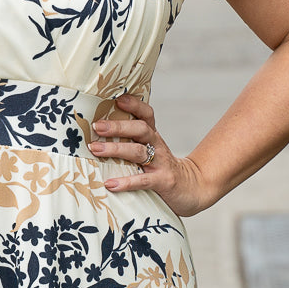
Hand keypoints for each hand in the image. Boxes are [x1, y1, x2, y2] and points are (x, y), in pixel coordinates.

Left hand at [89, 95, 207, 216]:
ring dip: (116, 149)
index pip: (146, 114)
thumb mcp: (150, 150)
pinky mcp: (163, 182)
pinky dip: (126, 182)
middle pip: (140, 129)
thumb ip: (130, 141)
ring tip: (96, 149)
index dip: (134, 105)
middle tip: (97, 126)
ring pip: (138, 152)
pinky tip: (110, 183)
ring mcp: (161, 163)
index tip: (117, 99)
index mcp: (153, 135)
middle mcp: (157, 145)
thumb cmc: (161, 167)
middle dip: (118, 126)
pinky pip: (143, 180)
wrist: (192, 188)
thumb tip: (96, 132)